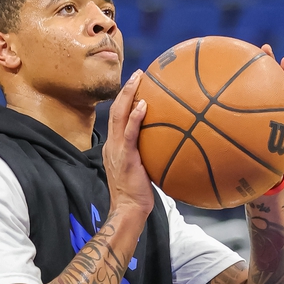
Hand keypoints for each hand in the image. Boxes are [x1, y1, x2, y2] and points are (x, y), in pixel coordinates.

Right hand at [104, 70, 154, 218]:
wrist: (128, 209)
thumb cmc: (139, 194)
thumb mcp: (144, 170)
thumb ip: (151, 154)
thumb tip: (172, 144)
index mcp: (115, 146)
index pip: (118, 117)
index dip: (125, 99)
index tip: (136, 84)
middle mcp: (112, 144)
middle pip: (115, 110)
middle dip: (125, 90)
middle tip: (138, 74)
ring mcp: (116, 150)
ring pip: (118, 116)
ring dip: (127, 95)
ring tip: (138, 79)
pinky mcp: (124, 157)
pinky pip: (129, 133)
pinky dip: (135, 117)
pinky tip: (143, 105)